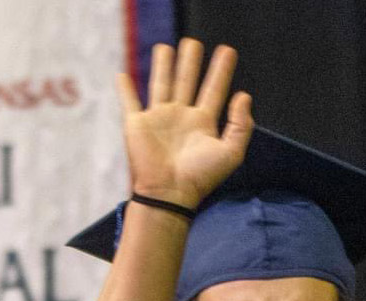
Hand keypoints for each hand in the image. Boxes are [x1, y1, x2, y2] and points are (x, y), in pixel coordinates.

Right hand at [116, 39, 253, 207]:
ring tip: (167, 46)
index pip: (214, 90)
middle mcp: (181, 118)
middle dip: (190, 62)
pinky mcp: (137, 124)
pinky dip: (124, 89)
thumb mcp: (231, 153)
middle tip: (193, 43)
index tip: (228, 51)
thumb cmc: (201, 177)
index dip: (221, 71)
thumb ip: (241, 125)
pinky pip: (129, 102)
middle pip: (187, 81)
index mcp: (203, 123)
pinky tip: (121, 74)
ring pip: (161, 84)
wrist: (170, 192)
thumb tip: (244, 95)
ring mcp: (158, 120)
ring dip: (163, 66)